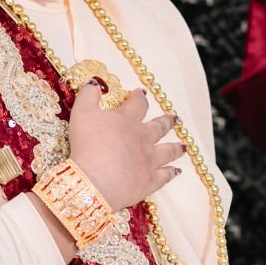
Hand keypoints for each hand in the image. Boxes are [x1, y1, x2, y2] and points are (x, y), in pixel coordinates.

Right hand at [69, 84, 182, 211]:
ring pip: (168, 151)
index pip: (137, 104)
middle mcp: (143, 139)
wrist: (95, 181)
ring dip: (176, 148)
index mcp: (128, 121)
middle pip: (159, 127)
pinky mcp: (149, 181)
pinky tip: (176, 171)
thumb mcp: (81, 114)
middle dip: (166, 121)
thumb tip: (94, 83)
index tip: (141, 93)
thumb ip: (88, 96)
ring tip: (184, 146)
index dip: (139, 97)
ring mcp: (149, 160)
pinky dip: (171, 173)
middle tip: (175, 118)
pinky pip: (164, 176)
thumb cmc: (87, 146)